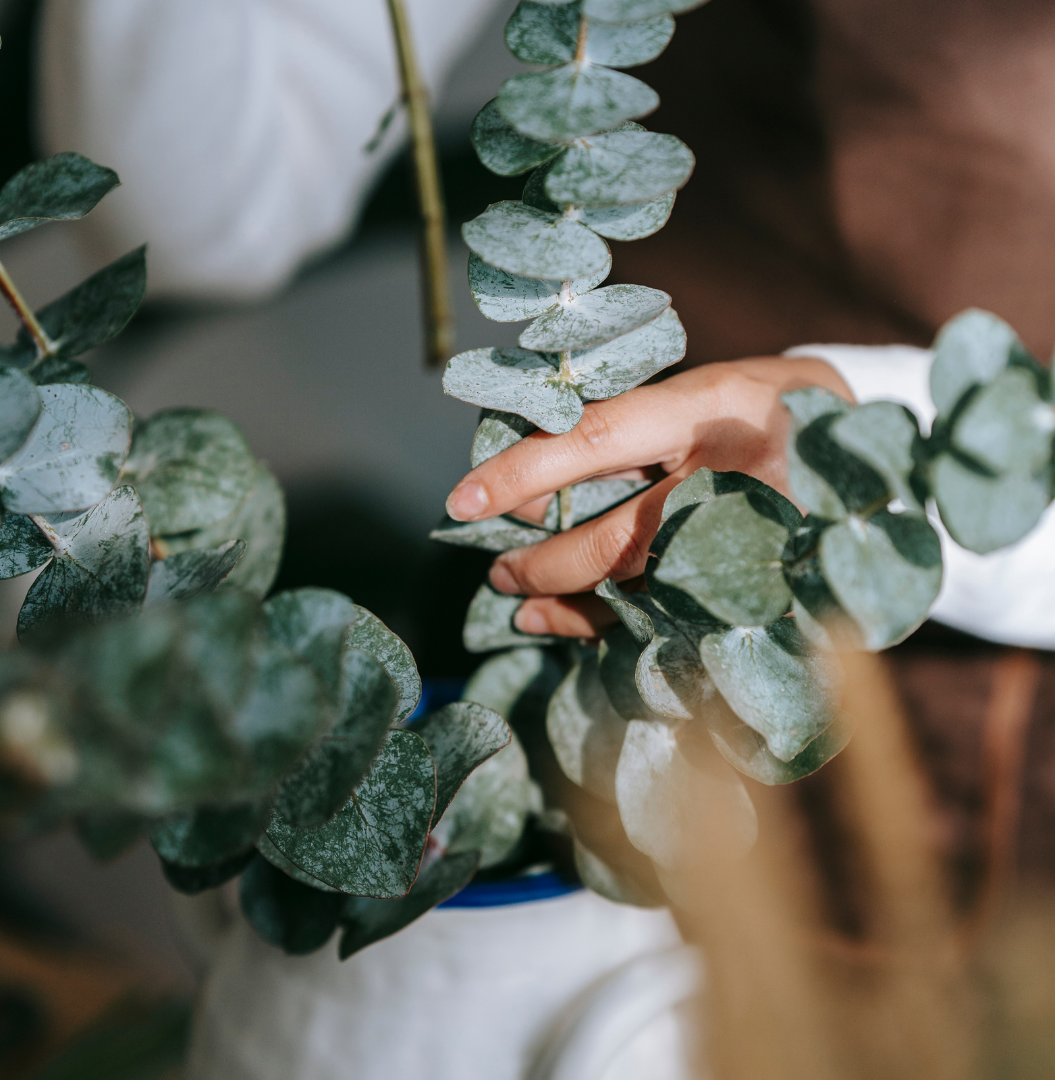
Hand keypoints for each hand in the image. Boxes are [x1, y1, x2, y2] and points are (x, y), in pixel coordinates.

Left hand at [444, 356, 851, 637]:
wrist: (874, 454)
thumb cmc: (765, 409)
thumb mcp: (705, 392)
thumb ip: (629, 428)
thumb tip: (528, 480)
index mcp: (713, 407)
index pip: (599, 438)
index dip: (525, 471)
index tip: (461, 498)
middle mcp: (737, 478)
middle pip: (621, 538)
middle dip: (545, 561)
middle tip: (498, 566)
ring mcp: (758, 543)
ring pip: (645, 590)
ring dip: (570, 601)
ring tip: (519, 596)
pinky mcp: (770, 590)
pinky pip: (675, 619)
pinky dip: (613, 624)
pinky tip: (568, 621)